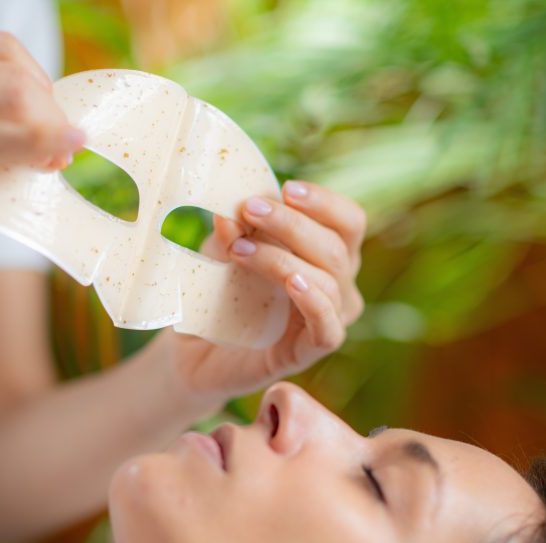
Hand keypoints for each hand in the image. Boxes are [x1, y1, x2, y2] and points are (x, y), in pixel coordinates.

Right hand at [0, 22, 82, 267]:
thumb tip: (37, 126)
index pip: (4, 51)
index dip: (43, 87)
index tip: (54, 123)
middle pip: (17, 73)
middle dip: (53, 112)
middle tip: (62, 147)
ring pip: (14, 101)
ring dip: (51, 133)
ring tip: (55, 159)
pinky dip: (37, 149)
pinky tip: (54, 158)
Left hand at [161, 180, 364, 402]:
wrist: (196, 350)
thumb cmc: (219, 292)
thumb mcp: (222, 252)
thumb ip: (230, 233)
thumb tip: (227, 214)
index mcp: (328, 253)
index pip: (349, 221)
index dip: (325, 202)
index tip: (286, 188)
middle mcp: (338, 285)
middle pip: (337, 247)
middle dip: (292, 224)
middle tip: (248, 209)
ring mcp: (328, 320)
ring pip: (329, 281)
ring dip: (283, 259)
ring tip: (240, 250)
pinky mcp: (310, 352)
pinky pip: (328, 328)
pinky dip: (313, 302)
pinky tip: (291, 283)